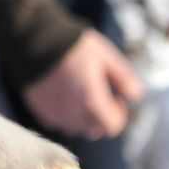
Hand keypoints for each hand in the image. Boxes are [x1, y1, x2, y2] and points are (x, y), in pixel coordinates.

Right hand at [21, 30, 143, 140]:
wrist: (34, 38)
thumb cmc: (73, 45)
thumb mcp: (106, 56)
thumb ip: (124, 79)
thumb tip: (135, 96)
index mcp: (92, 100)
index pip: (112, 126)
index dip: (118, 114)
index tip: (115, 98)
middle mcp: (72, 113)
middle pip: (94, 130)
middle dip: (101, 116)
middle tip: (98, 94)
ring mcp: (54, 113)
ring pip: (75, 128)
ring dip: (82, 118)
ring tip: (79, 94)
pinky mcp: (40, 110)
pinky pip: (57, 122)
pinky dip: (63, 115)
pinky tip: (62, 95)